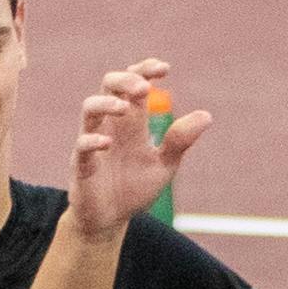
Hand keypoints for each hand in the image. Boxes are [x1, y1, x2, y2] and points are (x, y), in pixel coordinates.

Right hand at [63, 63, 193, 236]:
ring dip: (106, 103)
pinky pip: (81, 146)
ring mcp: (93, 143)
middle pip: (108, 86)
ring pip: (89, 109)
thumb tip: (206, 115)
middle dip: (125, 80)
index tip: (164, 69)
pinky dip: (92, 141)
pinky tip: (108, 143)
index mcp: (131, 122)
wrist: (112, 219)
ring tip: (125, 108)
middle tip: (144, 89)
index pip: (134, 85)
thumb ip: (180, 141)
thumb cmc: (135, 188)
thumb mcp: (164, 164)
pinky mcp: (81, 165)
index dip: (145, 71)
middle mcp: (111, 126)